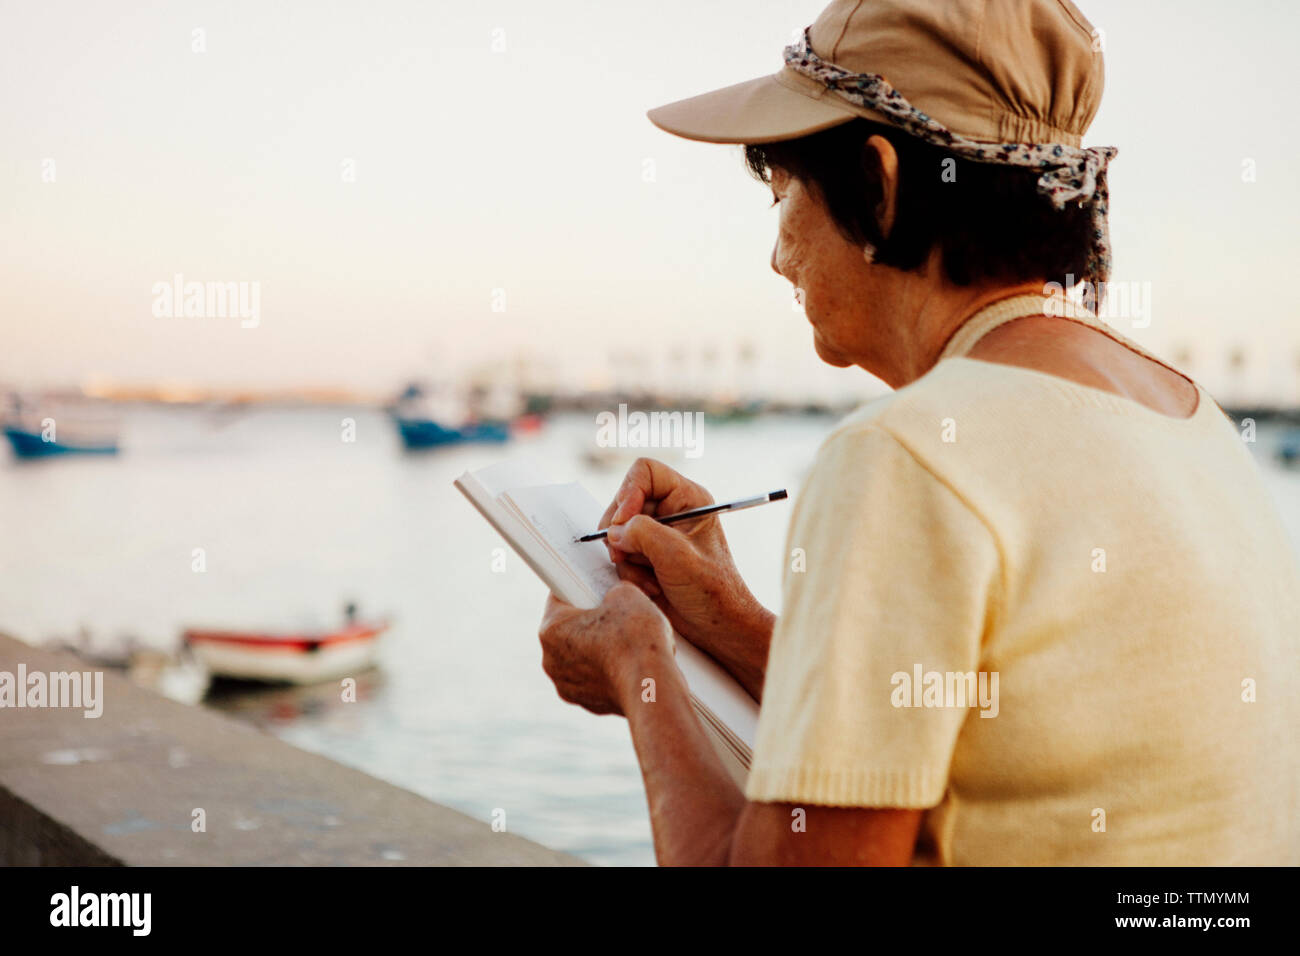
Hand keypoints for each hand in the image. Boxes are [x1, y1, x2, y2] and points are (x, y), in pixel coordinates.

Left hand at [538, 582, 673, 715]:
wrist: (652, 686)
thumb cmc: (636, 638)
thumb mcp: (627, 594)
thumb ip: (613, 591)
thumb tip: (617, 595)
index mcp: (552, 628)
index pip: (559, 597)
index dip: (579, 588)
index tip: (592, 589)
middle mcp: (551, 660)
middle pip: (569, 630)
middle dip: (590, 622)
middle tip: (616, 616)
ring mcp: (567, 685)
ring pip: (581, 657)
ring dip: (598, 649)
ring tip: (626, 643)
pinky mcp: (586, 703)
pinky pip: (594, 679)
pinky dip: (608, 672)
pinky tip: (629, 665)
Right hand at [598, 458, 773, 697]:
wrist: (717, 627)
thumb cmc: (712, 590)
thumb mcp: (677, 556)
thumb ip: (642, 533)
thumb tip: (614, 532)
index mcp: (688, 498)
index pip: (645, 472)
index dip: (628, 492)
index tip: (623, 522)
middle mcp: (671, 511)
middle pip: (625, 502)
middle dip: (621, 532)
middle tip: (622, 555)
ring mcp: (658, 534)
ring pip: (619, 532)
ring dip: (627, 559)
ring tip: (650, 578)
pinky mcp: (648, 556)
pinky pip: (621, 555)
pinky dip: (629, 573)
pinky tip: (651, 587)